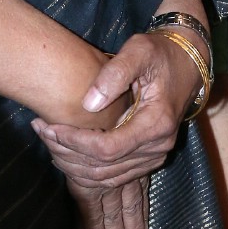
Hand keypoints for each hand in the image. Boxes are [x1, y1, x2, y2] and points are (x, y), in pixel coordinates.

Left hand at [31, 30, 202, 228]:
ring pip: (105, 177)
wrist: (187, 63)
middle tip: (40, 129)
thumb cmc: (161, 53)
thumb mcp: (139, 51)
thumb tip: (88, 104)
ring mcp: (155, 156)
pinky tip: (67, 149)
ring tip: (48, 138)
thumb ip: (114, 74)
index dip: (74, 142)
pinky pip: (112, 176)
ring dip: (72, 163)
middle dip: (66, 152)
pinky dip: (86, 168)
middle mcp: (158, 147)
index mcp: (157, 123)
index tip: (49, 126)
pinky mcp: (148, 159)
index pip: (107, 148)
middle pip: (103, 167)